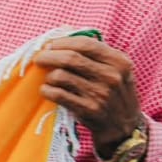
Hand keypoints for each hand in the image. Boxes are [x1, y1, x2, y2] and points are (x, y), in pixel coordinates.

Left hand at [31, 36, 144, 153]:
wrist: (123, 126)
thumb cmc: (113, 92)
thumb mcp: (116, 70)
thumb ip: (95, 54)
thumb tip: (62, 35)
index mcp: (119, 62)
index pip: (86, 44)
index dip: (63, 42)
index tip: (50, 45)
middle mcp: (112, 77)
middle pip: (70, 58)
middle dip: (48, 56)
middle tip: (39, 59)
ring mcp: (100, 94)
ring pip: (60, 76)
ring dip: (48, 76)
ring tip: (50, 79)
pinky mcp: (88, 109)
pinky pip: (57, 94)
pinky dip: (47, 90)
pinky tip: (47, 91)